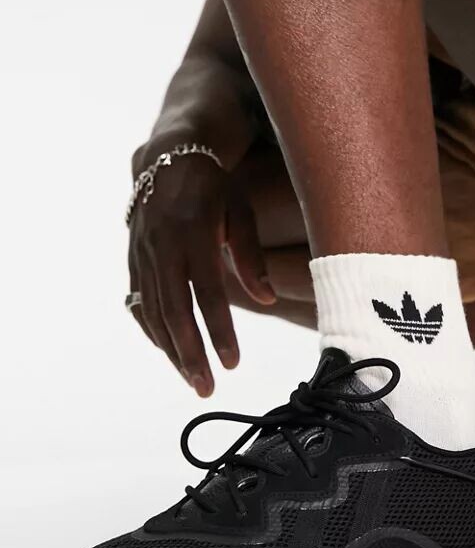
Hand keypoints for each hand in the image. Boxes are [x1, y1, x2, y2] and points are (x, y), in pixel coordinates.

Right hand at [128, 139, 274, 395]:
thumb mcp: (240, 212)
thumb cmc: (214, 188)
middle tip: (207, 388)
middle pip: (174, 310)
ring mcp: (142, 254)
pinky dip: (152, 330)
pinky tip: (169, 353)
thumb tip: (269, 299)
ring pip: (153, 312)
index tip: (233, 362)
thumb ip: (252, 257)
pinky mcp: (132, 259)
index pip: (207, 292)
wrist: (166, 159)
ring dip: (172, 350)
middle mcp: (162, 245)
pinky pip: (138, 302)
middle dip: (190, 353)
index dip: (219, 330)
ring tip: (193, 381)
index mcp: (194, 232)